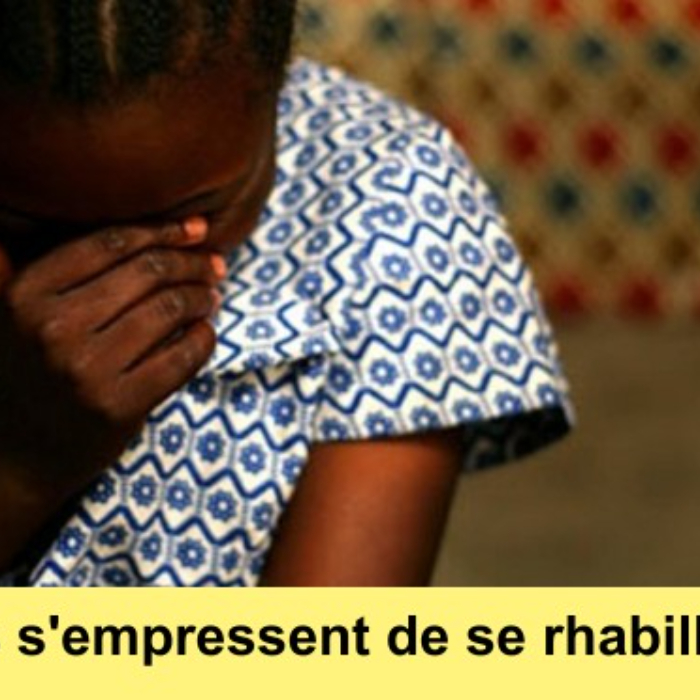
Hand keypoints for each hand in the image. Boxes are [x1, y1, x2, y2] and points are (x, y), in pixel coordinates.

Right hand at [0, 218, 222, 502]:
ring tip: (211, 296)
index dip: (164, 230)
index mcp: (24, 293)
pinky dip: (204, 338)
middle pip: (148, 272)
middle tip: (214, 265)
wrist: (14, 460)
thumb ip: (71, 275)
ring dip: (202, 297)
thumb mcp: (25, 316)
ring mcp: (85, 370)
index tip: (198, 229)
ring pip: (170, 309)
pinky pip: (182, 357)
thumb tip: (159, 235)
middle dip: (192, 262)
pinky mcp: (117, 406)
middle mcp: (52, 327)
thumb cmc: (32, 376)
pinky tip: (205, 331)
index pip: (110, 242)